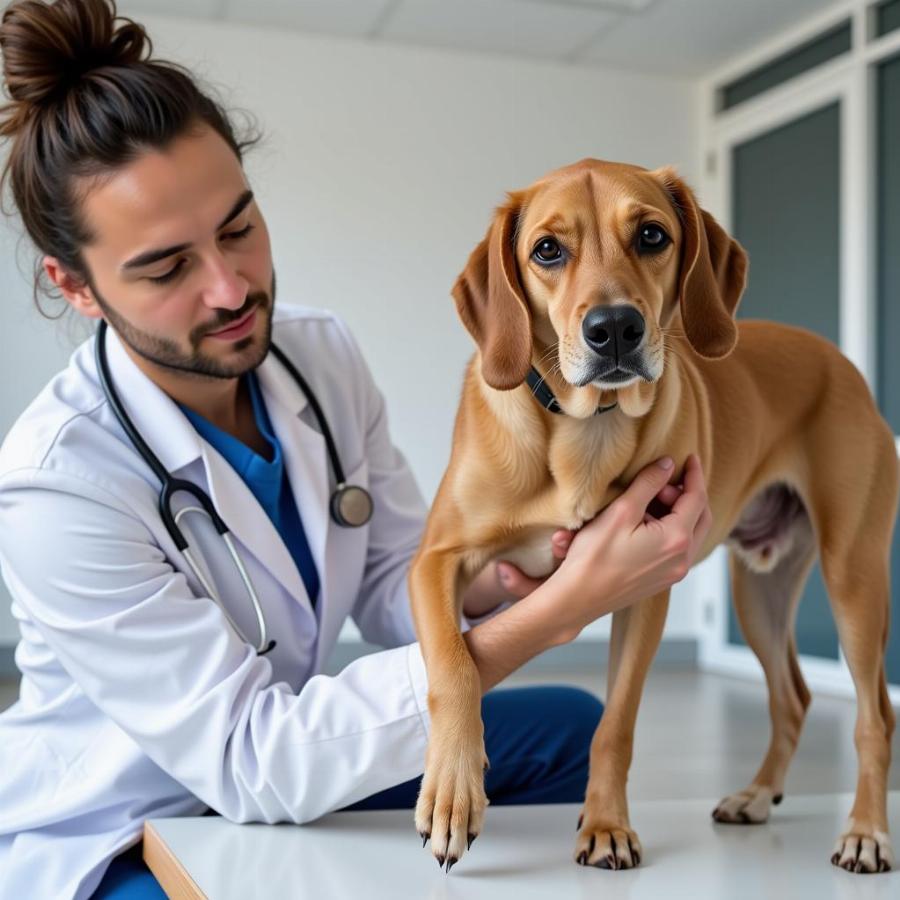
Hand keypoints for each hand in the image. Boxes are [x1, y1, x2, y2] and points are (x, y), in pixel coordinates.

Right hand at [546, 454, 711, 639]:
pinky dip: (671, 528)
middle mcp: (682, 559)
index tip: (689, 458)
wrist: (578, 598)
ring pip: (690, 533)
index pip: (697, 499)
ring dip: (679, 512)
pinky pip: (678, 547)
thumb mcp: (621, 511)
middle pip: (701, 517)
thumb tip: (668, 465)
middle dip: (687, 494)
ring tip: (651, 500)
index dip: (694, 475)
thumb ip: (648, 484)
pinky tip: (648, 521)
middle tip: (664, 480)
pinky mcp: (662, 580)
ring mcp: (674, 573)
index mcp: (676, 540)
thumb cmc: (594, 557)